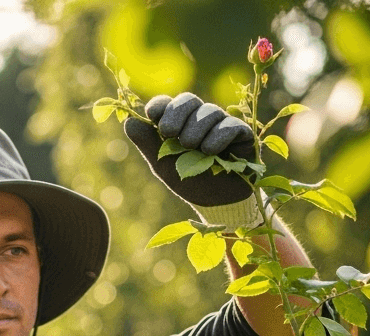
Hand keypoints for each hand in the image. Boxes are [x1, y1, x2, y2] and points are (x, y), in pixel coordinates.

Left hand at [124, 92, 261, 230]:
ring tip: (192, 148)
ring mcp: (221, 123)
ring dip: (196, 129)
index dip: (160, 106)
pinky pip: (228, 125)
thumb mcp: (164, 165)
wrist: (217, 202)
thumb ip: (148, 143)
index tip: (152, 115)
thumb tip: (128, 122)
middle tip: (168, 133)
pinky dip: (217, 137)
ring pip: (208, 111)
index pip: (167, 104)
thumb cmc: (190, 181)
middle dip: (176, 113)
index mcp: (178, 124)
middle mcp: (199, 119)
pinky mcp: (241, 132)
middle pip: (188, 100)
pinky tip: (210, 152)